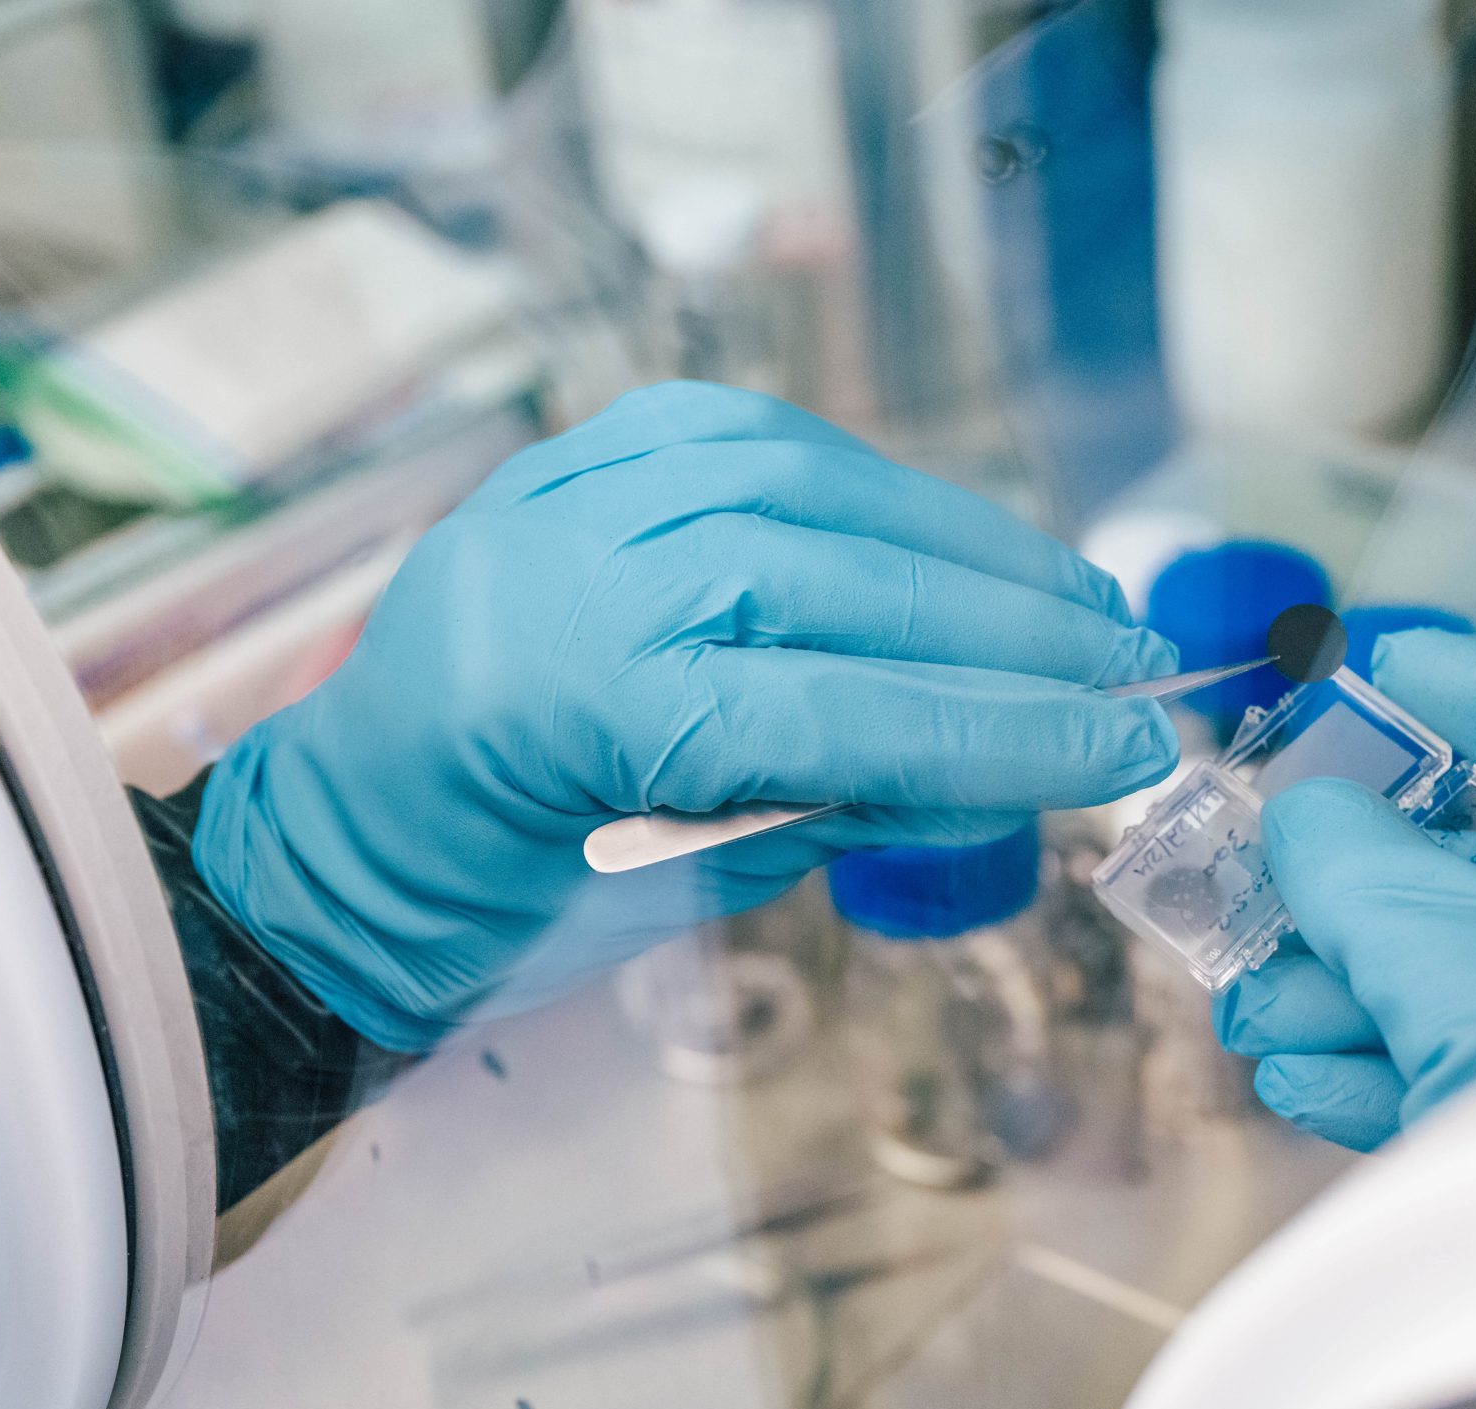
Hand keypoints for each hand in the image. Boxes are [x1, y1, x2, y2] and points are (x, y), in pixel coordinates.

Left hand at [195, 383, 1179, 1050]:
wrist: (344, 838)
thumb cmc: (496, 905)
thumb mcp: (674, 895)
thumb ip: (838, 810)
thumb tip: (1016, 764)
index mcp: (563, 708)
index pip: (832, 705)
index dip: (997, 728)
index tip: (1121, 751)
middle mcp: (558, 571)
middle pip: (833, 575)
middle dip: (1005, 624)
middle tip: (1130, 667)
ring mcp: (560, 494)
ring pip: (805, 481)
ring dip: (961, 540)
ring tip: (1075, 599)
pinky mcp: (574, 456)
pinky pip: (750, 438)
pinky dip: (871, 480)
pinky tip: (955, 530)